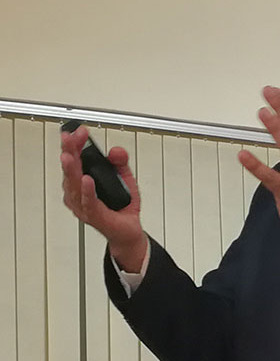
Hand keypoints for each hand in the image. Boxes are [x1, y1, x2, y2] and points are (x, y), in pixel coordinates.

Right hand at [60, 126, 146, 270]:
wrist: (127, 231)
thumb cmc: (120, 206)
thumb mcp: (125, 178)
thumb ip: (121, 163)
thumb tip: (116, 150)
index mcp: (83, 179)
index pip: (75, 158)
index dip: (75, 143)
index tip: (78, 130)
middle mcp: (78, 191)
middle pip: (71, 168)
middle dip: (70, 150)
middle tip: (70, 136)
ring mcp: (83, 204)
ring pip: (73, 184)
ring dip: (72, 169)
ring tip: (70, 155)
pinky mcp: (94, 215)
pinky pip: (88, 202)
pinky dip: (87, 190)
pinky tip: (87, 180)